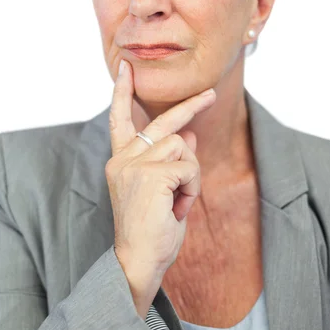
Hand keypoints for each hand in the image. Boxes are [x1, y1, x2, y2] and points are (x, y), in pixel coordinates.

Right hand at [106, 59, 215, 274]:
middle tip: (210, 94)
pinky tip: (178, 208)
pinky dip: (192, 188)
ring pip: (182, 146)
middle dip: (189, 106)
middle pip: (162, 122)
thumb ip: (172, 160)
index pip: (119, 119)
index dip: (123, 92)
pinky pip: (188, 166)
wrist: (137, 261)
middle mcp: (122, 159)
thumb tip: (190, 134)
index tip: (125, 68)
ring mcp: (134, 164)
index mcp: (120, 162)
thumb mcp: (164, 190)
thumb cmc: (151, 229)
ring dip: (191, 175)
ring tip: (179, 202)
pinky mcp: (150, 174)